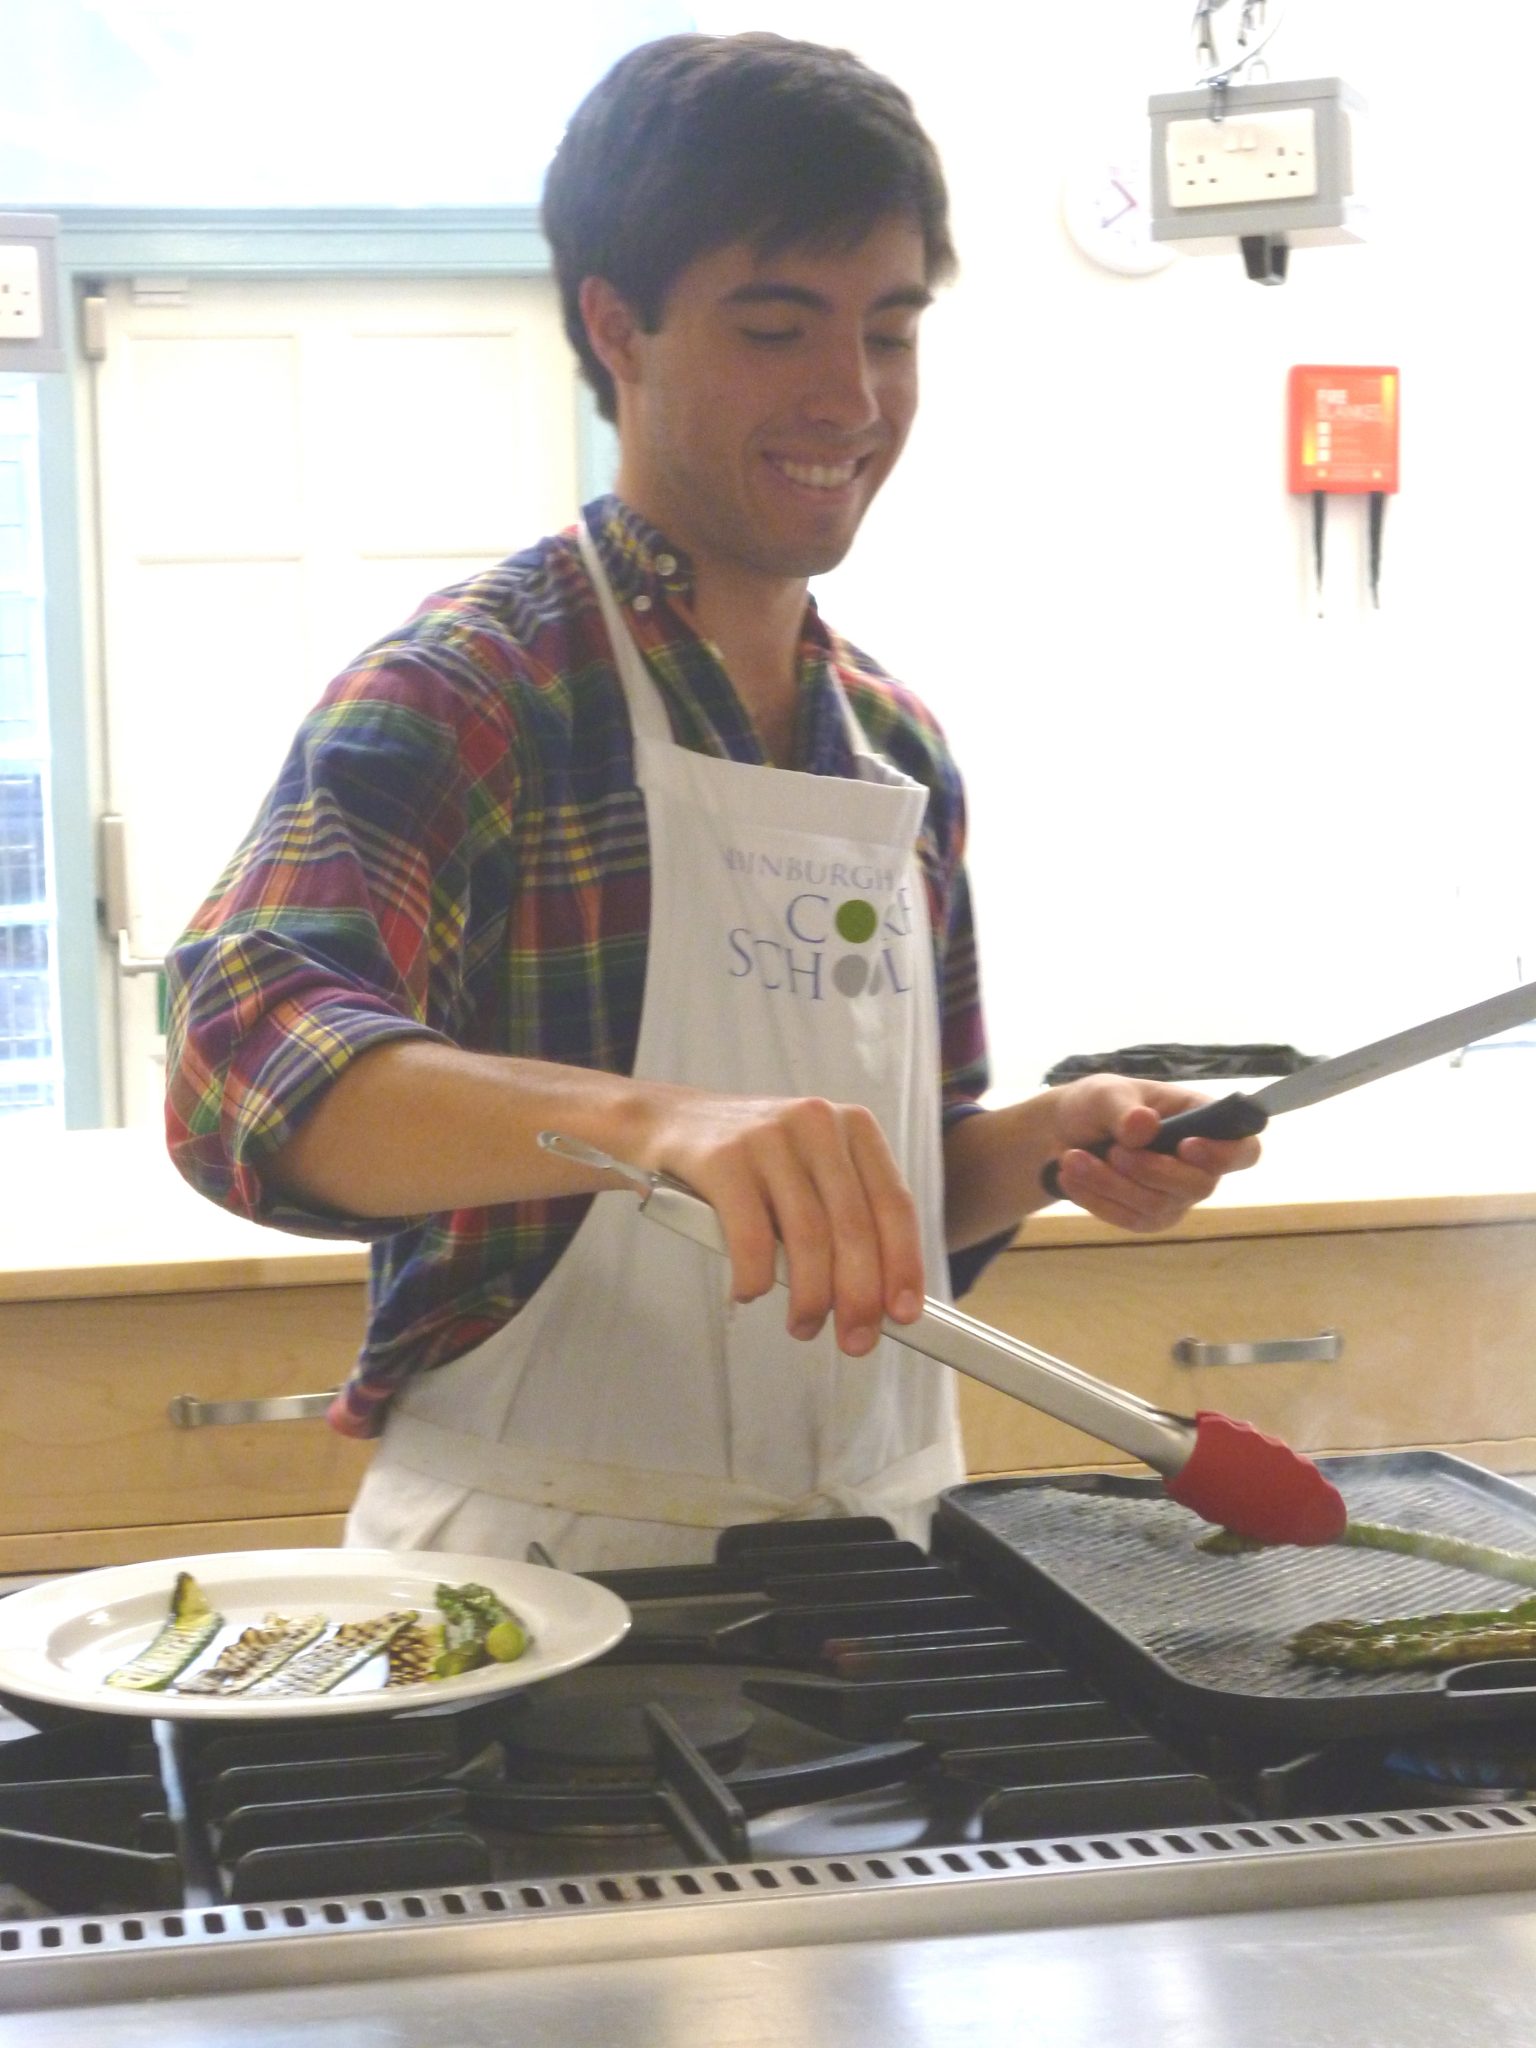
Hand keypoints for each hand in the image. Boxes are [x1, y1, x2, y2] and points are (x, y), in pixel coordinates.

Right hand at [623, 1085, 924, 1356]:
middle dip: (859, 1297)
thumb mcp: (811, 1169)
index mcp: (853, 1127)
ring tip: (802, 1326)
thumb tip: (879, 1298)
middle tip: (855, 1340)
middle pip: (854, 1227)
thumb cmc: (753, 1160)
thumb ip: (846, 1217)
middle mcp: (818, 1124)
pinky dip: (757, 1279)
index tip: (903, 1314)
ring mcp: (769, 1137)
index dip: (904, 1265)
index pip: (894, 1204)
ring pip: (807, 1238)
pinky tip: (751, 1293)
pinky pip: (752, 1238)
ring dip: (809, 1298)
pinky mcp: (724, 1158)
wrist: (672, 1120)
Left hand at [1046, 1075, 1260, 1233]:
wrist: (1064, 1133)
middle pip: (1200, 1185)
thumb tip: (1143, 1126)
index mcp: (1204, 1121)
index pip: (1244, 1149)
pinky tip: (1071, 1178)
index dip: (1225, 1154)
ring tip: (1072, 1158)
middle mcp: (1201, 1164)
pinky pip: (1131, 1220)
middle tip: (1112, 1150)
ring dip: (1111, 1184)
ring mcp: (1177, 1196)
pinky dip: (1097, 1200)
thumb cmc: (1099, 1105)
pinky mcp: (1149, 1218)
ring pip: (1158, 1206)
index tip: (1186, 1145)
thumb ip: (1122, 1108)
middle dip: (1151, 1170)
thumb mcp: (1104, 1093)